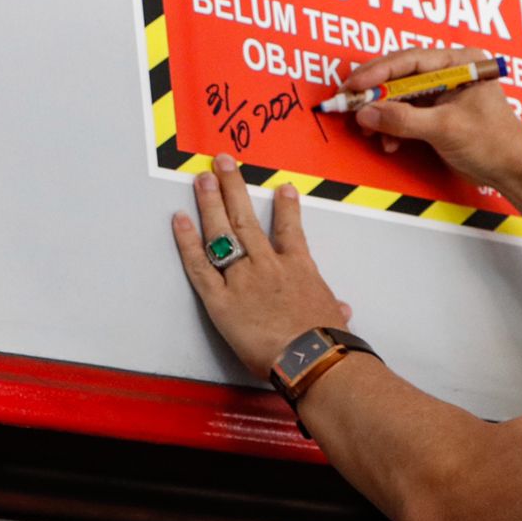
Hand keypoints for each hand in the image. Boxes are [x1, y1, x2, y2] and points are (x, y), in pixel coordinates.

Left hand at [172, 153, 350, 378]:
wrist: (310, 357)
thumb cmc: (325, 341)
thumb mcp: (334, 318)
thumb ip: (333, 308)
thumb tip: (341, 310)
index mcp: (298, 269)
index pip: (290, 229)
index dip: (286, 206)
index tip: (282, 187)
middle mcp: (267, 265)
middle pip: (246, 219)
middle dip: (234, 187)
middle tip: (223, 163)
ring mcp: (242, 279)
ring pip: (222, 233)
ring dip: (211, 202)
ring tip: (202, 178)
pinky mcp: (220, 300)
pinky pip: (199, 265)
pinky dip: (187, 241)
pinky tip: (179, 219)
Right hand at [348, 47, 521, 190]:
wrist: (513, 171)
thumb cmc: (495, 142)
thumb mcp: (446, 128)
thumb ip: (404, 120)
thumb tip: (367, 113)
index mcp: (461, 62)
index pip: (411, 60)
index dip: (379, 71)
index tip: (355, 85)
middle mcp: (451, 72)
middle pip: (401, 76)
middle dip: (375, 94)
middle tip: (348, 104)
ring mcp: (443, 92)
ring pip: (400, 96)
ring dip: (382, 114)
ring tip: (368, 130)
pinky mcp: (437, 113)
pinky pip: (406, 114)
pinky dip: (393, 127)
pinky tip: (389, 142)